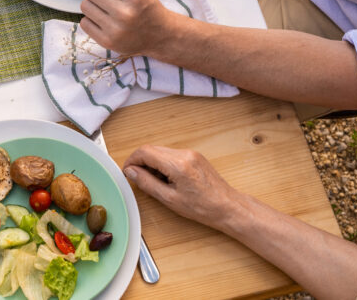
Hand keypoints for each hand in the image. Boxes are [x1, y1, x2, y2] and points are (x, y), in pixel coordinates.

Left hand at [80, 0, 173, 54]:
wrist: (159, 35)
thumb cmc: (146, 4)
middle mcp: (125, 13)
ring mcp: (115, 30)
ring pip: (84, 6)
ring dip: (93, 5)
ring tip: (108, 9)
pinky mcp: (107, 42)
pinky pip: (83, 23)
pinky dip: (91, 20)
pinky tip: (105, 21)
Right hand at [122, 145, 242, 231]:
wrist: (228, 207)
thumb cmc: (203, 207)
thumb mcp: (170, 199)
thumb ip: (147, 183)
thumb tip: (131, 172)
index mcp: (178, 164)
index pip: (145, 152)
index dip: (131, 161)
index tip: (127, 172)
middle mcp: (184, 154)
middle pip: (151, 149)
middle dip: (140, 162)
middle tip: (138, 178)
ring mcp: (190, 153)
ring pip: (160, 151)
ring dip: (151, 163)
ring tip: (155, 182)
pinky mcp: (194, 156)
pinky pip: (171, 154)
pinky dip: (163, 164)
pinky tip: (166, 179)